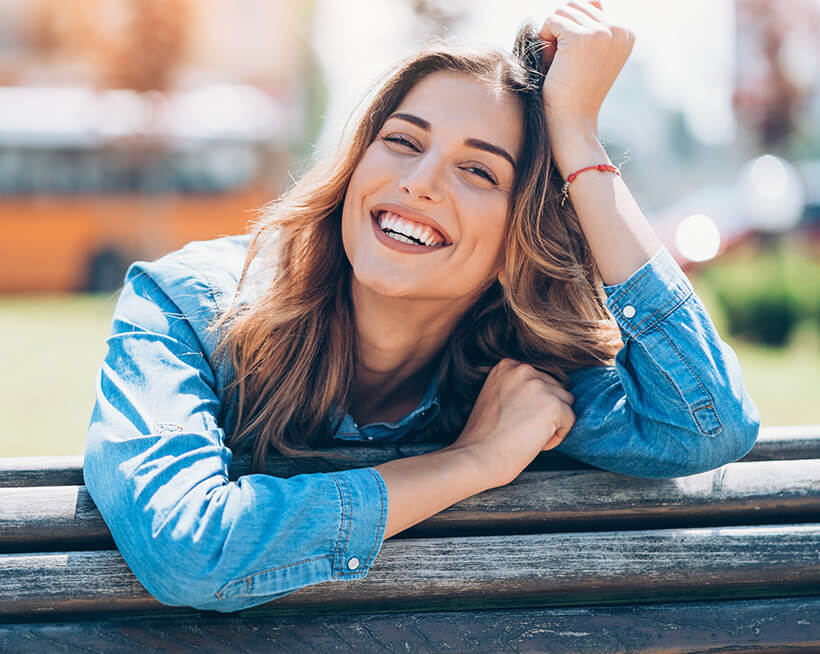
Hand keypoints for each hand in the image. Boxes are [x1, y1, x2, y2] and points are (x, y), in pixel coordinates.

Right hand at [449, 358, 575, 488]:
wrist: (477, 457)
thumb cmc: (483, 436)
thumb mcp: (494, 396)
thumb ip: (517, 387)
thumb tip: (544, 393)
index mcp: (507, 365)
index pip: (540, 380)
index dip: (532, 404)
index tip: (514, 418)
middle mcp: (524, 370)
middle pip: (555, 389)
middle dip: (544, 412)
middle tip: (520, 430)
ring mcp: (539, 386)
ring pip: (565, 404)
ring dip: (552, 423)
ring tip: (527, 435)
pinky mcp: (553, 406)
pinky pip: (570, 420)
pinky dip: (557, 437)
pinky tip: (535, 443)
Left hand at [538, 1, 634, 131]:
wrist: (572, 122)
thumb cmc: (574, 92)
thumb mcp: (590, 56)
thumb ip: (591, 27)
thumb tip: (585, 2)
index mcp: (626, 32)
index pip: (589, 6)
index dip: (570, 31)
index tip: (573, 60)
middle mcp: (619, 29)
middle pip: (575, 5)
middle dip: (560, 30)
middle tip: (561, 62)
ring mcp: (603, 32)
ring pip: (562, 11)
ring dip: (551, 35)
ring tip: (557, 63)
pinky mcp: (582, 38)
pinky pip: (551, 21)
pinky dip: (544, 40)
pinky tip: (551, 63)